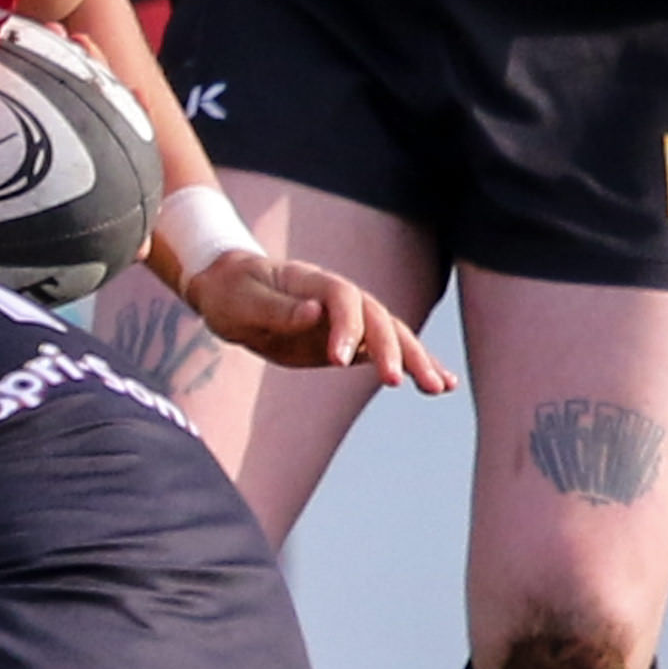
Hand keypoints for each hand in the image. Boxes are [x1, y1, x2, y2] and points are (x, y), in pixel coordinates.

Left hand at [182, 250, 456, 390]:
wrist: (228, 291)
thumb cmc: (231, 293)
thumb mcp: (242, 301)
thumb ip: (277, 309)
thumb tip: (315, 312)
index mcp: (312, 281)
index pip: (343, 298)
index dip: (346, 326)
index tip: (338, 361)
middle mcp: (338, 298)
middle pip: (377, 317)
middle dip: (393, 348)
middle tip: (401, 382)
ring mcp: (346, 320)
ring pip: (391, 335)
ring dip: (416, 358)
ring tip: (439, 387)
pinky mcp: (348, 342)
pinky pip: (383, 353)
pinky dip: (411, 365)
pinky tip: (438, 384)